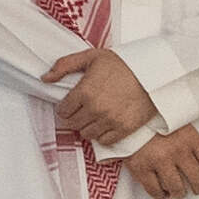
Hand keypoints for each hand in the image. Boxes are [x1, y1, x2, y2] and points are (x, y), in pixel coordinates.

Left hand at [42, 47, 158, 147]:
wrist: (153, 72)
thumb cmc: (122, 63)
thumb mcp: (91, 57)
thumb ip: (64, 66)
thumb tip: (45, 78)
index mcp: (84, 91)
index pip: (63, 111)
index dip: (65, 107)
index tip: (71, 104)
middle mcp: (95, 109)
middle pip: (72, 124)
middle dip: (74, 117)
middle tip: (81, 110)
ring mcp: (110, 120)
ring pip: (86, 134)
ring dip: (87, 126)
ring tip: (94, 116)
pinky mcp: (124, 128)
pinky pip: (104, 141)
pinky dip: (102, 135)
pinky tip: (105, 124)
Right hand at [122, 123, 198, 198]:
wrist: (125, 116)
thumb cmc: (150, 118)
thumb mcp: (175, 121)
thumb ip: (188, 137)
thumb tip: (195, 155)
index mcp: (189, 138)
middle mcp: (177, 151)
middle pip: (198, 179)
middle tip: (197, 188)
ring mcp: (160, 162)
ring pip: (178, 189)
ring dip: (179, 193)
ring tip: (177, 191)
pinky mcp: (142, 169)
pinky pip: (155, 191)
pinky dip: (160, 195)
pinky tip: (161, 192)